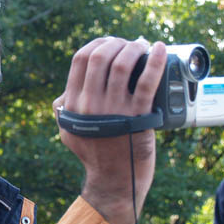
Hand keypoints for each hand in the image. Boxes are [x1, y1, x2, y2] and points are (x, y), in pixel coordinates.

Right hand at [53, 37, 166, 223]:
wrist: (115, 181)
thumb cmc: (94, 155)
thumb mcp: (68, 131)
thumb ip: (64, 109)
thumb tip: (66, 92)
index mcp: (73, 103)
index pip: (80, 59)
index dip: (96, 44)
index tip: (109, 43)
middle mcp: (90, 103)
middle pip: (100, 56)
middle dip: (116, 43)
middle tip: (128, 44)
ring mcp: (114, 109)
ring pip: (122, 64)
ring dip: (133, 48)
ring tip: (142, 46)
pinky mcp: (138, 115)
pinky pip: (147, 82)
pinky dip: (154, 61)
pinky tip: (158, 49)